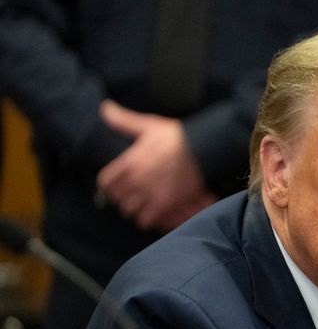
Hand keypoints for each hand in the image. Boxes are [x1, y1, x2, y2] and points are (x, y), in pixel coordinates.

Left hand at [97, 100, 217, 232]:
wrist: (201, 149)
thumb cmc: (176, 136)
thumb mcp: (148, 125)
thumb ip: (123, 120)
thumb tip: (104, 108)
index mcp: (129, 162)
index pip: (106, 182)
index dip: (109, 186)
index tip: (116, 185)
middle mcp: (136, 180)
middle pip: (117, 199)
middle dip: (122, 198)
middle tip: (131, 196)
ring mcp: (150, 193)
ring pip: (130, 211)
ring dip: (134, 209)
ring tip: (142, 205)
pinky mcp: (165, 204)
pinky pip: (146, 220)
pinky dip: (147, 219)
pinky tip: (153, 213)